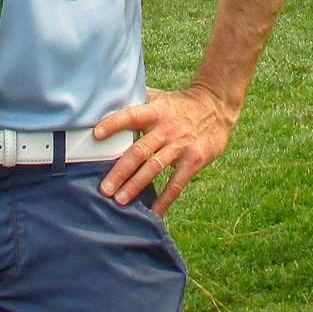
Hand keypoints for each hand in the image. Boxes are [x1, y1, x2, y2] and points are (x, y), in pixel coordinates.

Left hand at [92, 85, 236, 213]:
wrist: (216, 108)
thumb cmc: (180, 105)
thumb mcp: (160, 97)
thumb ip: (137, 101)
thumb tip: (107, 102)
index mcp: (156, 111)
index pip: (132, 115)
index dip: (114, 123)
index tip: (96, 135)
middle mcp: (166, 128)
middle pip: (140, 150)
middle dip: (120, 171)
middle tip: (105, 188)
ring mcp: (180, 145)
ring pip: (154, 168)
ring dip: (136, 185)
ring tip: (120, 200)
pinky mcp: (193, 160)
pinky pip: (176, 184)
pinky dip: (164, 200)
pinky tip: (153, 213)